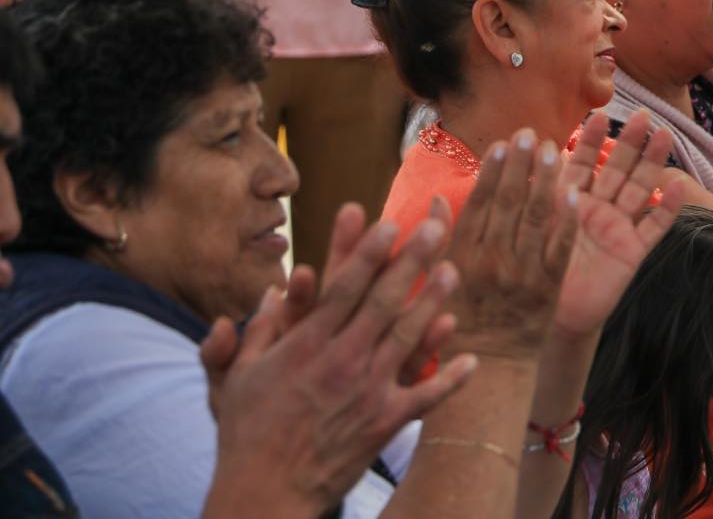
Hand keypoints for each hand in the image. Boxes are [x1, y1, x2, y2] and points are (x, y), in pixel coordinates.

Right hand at [199, 205, 475, 516]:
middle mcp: (341, 361)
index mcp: (306, 346)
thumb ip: (257, 331)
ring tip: (454, 271)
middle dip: (409, 262)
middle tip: (434, 229)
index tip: (388, 223)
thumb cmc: (248, 433)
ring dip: (433, 303)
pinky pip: (425, 396)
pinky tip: (472, 360)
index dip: (368, 253)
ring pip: (407, 338)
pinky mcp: (385, 422)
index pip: (343, 289)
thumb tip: (271, 293)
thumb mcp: (239, 377)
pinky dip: (450, 378)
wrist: (266, 493)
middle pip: (382, 302)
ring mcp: (367, 391)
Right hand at [442, 128, 578, 358]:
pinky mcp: (549, 288)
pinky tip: (575, 192)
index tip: (502, 143)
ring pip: (537, 219)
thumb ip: (436, 241)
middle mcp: (492, 262)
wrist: (490, 369)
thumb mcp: (435, 282)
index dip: (492, 171)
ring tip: (553, 150)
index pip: (478, 204)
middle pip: (509, 204)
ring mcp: (523, 275)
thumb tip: (435, 200)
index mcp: (462, 257)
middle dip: (521, 165)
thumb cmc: (457, 323)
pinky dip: (568, 220)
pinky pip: (561, 248)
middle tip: (530, 133)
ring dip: (547, 181)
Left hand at [547, 111, 684, 338]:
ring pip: (638, 189)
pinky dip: (666, 208)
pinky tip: (678, 187)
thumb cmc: (534, 271)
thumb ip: (536, 190)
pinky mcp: (632, 251)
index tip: (600, 115)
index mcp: (570, 200)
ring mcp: (617, 228)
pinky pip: (653, 227)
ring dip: (653, 163)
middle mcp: (597, 209)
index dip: (593, 140)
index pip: (584, 162)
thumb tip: (531, 149)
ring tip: (665, 135)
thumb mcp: (532, 226)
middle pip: (618, 169)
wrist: (549, 316)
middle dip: (630, 143)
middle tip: (644, 115)